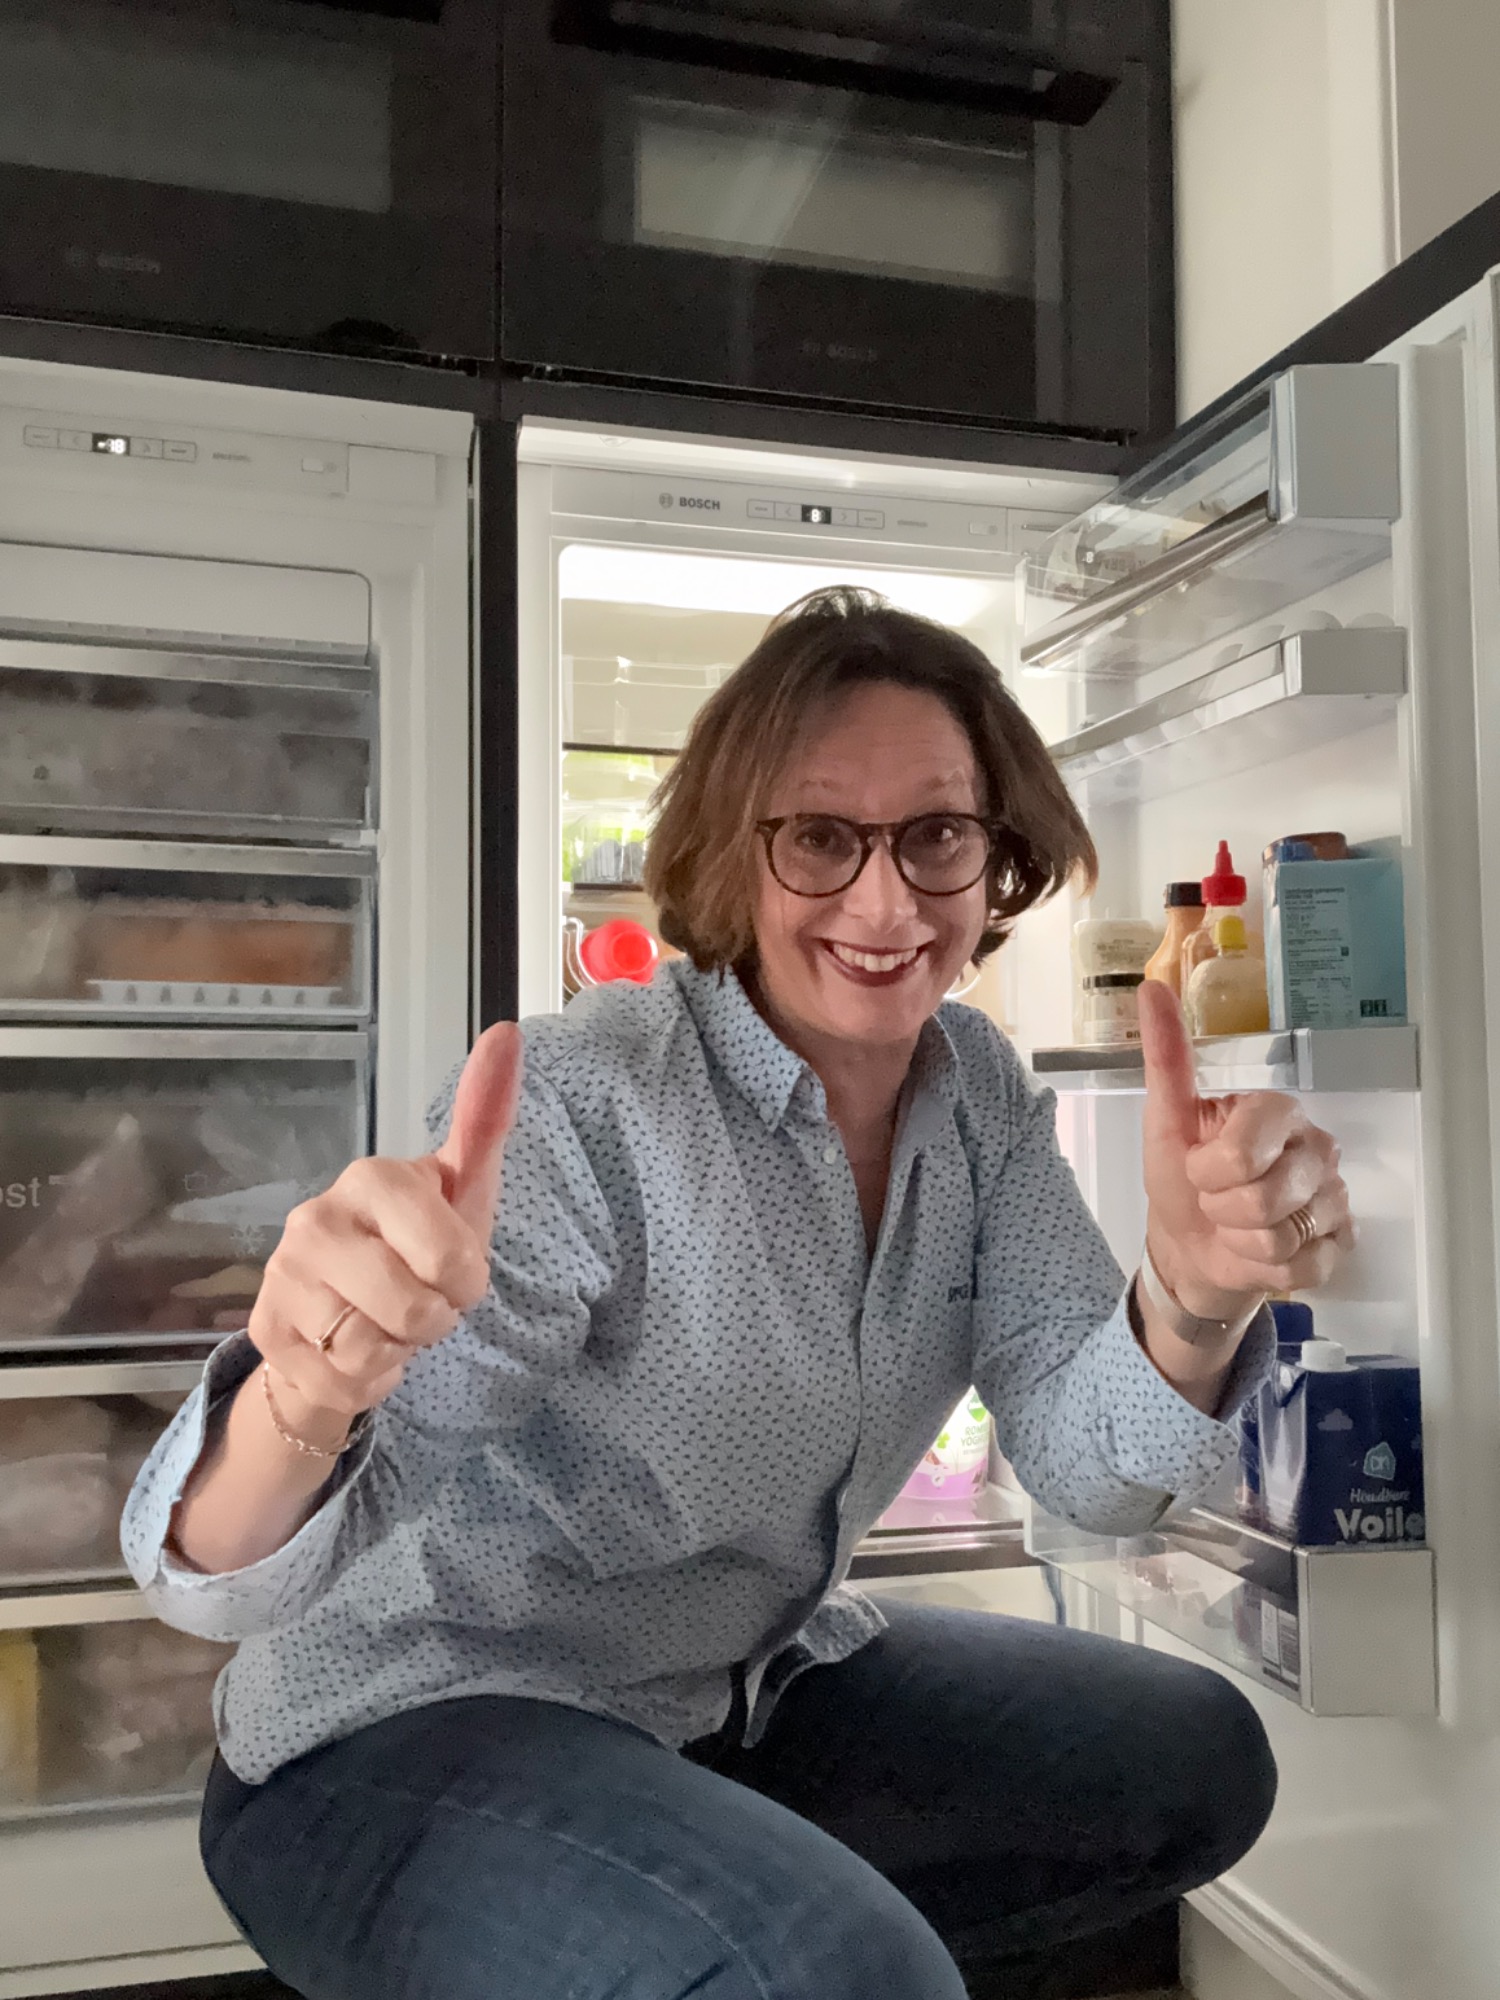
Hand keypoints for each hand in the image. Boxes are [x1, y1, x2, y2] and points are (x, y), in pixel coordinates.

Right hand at [249, 1023, 523, 1434]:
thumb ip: (485, 1117)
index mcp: (372, 1178)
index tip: (454, 1269)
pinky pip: (342, 1384)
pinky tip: (354, 1352)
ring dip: (398, 1353)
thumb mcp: (462, 1188)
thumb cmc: (414, 1244)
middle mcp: (315, 1219)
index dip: (467, 1281)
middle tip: (420, 1301)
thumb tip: (509, 1032)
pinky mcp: (263, 1334)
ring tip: (385, 1322)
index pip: (450, 1258)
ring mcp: (282, 1276)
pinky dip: (364, 1382)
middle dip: (434, 1322)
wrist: (344, 1310)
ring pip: (374, 1352)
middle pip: (414, 1313)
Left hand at [1138, 981, 1353, 1317]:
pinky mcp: (1340, 1245)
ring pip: (1284, 1236)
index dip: (1212, 1171)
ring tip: (1237, 1227)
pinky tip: (1261, 1252)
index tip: (1199, 1170)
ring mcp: (1334, 1199)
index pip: (1248, 1149)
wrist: (1190, 1247)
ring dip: (1243, 1242)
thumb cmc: (1181, 1180)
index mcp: (1277, 1112)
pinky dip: (1268, 1268)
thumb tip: (1151, 988)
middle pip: (1266, 1197)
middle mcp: (1317, 1149)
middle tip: (1217, 1202)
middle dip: (1224, 1210)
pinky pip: (1306, 1267)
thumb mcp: (1165, 1120)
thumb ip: (1166, 1055)